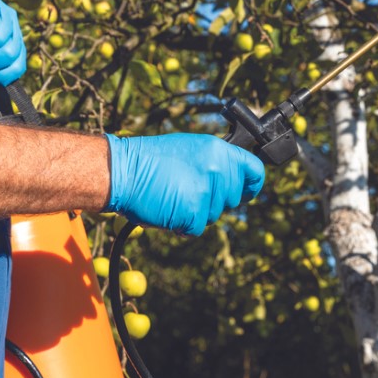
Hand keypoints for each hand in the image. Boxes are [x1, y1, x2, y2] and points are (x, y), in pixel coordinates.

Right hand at [105, 133, 265, 235]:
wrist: (122, 171)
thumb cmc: (150, 160)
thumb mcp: (190, 149)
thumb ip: (214, 161)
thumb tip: (232, 176)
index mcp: (218, 150)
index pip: (254, 171)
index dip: (252, 185)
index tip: (246, 191)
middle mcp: (217, 170)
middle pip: (233, 198)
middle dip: (215, 200)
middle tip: (189, 190)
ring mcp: (206, 193)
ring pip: (213, 214)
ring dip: (196, 212)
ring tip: (173, 194)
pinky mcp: (193, 214)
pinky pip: (195, 228)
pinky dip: (182, 224)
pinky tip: (167, 208)